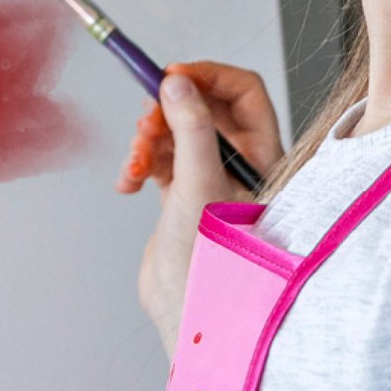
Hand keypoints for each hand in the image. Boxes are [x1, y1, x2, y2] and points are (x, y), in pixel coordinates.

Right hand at [115, 62, 284, 352]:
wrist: (188, 314)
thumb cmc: (210, 264)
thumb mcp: (199, 184)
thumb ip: (191, 128)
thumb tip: (177, 83)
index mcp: (262, 157)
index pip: (243, 93)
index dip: (208, 77)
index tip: (172, 76)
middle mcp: (240, 164)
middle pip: (204, 108)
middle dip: (168, 110)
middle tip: (146, 122)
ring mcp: (209, 178)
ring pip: (176, 132)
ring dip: (148, 139)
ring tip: (134, 162)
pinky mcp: (182, 196)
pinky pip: (158, 159)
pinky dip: (139, 163)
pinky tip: (128, 182)